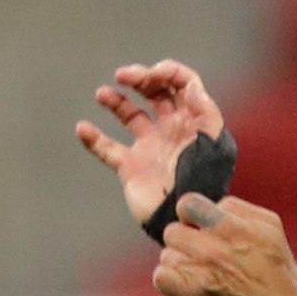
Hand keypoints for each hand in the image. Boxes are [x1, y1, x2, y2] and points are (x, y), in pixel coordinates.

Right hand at [76, 59, 226, 224]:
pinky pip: (108, 148)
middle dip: (140, 77)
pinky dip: (93, 138)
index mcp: (195, 123)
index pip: (184, 83)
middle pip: (157, 92)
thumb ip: (205, 114)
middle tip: (124, 76)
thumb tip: (192, 87)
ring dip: (116, 100)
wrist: (183, 224)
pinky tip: (83, 129)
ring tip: (103, 94)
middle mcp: (173, 131)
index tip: (151, 74)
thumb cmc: (202, 187)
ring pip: (131, 114)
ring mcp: (151, 148)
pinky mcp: (132, 167)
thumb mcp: (213, 148)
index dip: (168, 71)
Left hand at [152, 195, 296, 295]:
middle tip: (202, 255)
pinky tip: (189, 287)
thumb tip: (212, 204)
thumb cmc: (275, 268)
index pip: (186, 204)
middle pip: (172, 231)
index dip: (189, 215)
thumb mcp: (269, 226)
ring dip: (181, 264)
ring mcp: (198, 272)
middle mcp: (211, 248)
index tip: (198, 227)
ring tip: (203, 275)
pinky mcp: (189, 294)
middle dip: (185, 242)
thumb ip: (238, 208)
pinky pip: (161, 277)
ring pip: (167, 255)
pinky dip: (171, 281)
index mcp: (230, 226)